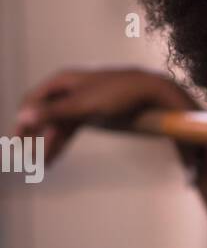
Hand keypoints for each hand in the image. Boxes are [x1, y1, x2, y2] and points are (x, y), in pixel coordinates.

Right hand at [14, 67, 193, 167]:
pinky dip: (61, 142)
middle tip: (24, 159)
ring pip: (56, 125)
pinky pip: (70, 129)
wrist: (148, 92)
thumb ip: (53, 112)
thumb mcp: (83, 105)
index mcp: (62, 82)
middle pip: (42, 114)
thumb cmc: (116, 93)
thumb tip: (23, 116)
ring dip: (47, 144)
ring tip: (39, 165)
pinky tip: (53, 157)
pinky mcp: (90, 113)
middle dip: (34, 136)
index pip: (32, 101)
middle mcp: (67, 90)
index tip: (17, 143)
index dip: (24, 121)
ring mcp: (79, 102)